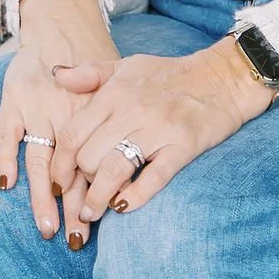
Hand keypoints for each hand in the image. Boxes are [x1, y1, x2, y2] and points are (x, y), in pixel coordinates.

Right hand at [0, 0, 117, 242]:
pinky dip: (4, 156)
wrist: (64, 24)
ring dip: (42, 196)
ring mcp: (38, 111)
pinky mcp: (14, 100)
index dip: (95, 196)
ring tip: (48, 228)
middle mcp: (66, 120)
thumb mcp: (116, 90)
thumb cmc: (95, 63)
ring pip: (41, 161)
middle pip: (70, 172)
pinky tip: (5, 183)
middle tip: (76, 241)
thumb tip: (136, 166)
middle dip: (72, 208)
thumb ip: (120, 125)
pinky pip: (6, 133)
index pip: (94, 167)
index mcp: (93, 121)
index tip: (96, 227)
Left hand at [62, 37, 271, 226]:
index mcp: (114, 93)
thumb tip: (55, 76)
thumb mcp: (126, 65)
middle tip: (79, 195)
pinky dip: (135, 196)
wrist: (222, 78)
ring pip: (115, 170)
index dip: (60, 163)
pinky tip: (123, 206)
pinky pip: (154, 177)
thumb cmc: (170, 74)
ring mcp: (158, 129)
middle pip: (89, 156)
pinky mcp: (183, 146)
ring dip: (98, 198)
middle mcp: (132, 110)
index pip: (72, 134)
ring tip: (92, 213)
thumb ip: (89, 73)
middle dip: (80, 182)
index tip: (57, 181)